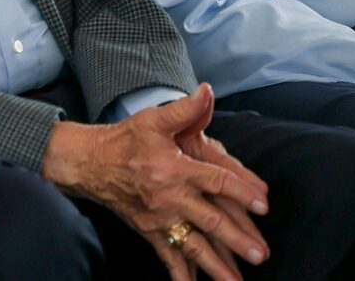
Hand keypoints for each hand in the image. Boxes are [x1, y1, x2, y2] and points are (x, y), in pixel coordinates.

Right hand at [41, 84, 269, 280]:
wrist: (90, 164)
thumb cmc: (127, 139)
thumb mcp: (155, 119)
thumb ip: (185, 109)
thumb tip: (207, 91)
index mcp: (175, 168)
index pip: (216, 181)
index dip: (242, 191)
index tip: (264, 204)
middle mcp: (170, 198)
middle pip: (210, 221)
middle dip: (237, 240)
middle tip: (261, 254)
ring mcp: (159, 219)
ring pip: (193, 247)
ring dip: (216, 266)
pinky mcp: (149, 232)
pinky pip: (168, 258)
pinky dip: (181, 276)